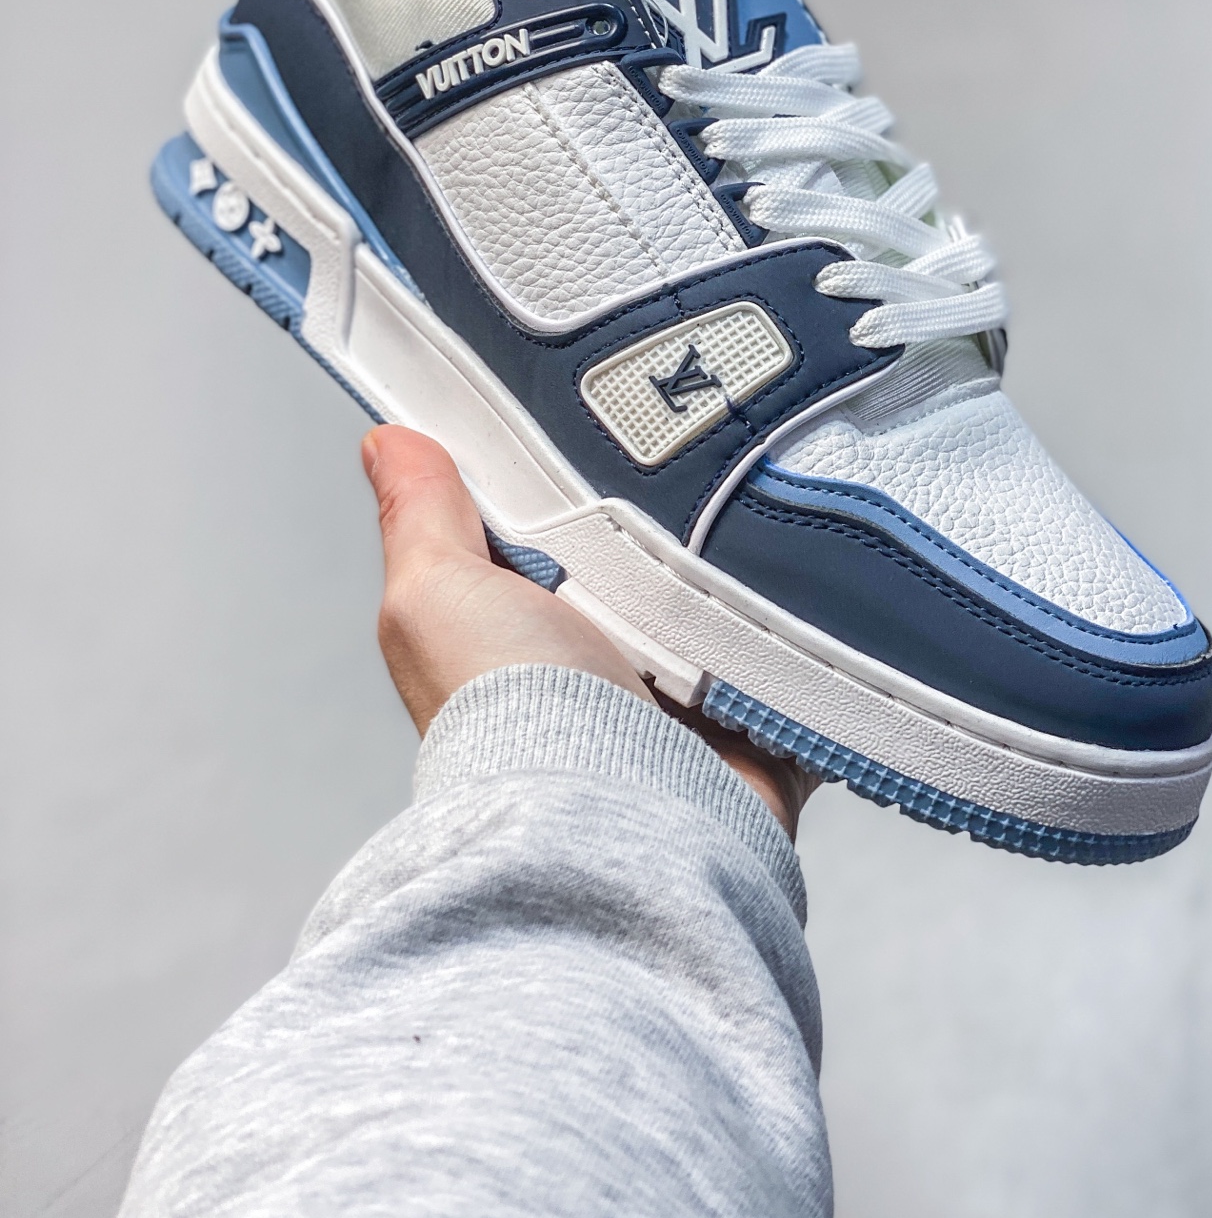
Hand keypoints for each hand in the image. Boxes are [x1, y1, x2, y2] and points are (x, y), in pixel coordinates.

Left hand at [361, 427, 818, 837]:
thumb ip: (420, 516)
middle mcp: (598, 656)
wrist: (617, 815)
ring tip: (764, 503)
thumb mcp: (436, 593)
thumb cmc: (512, 715)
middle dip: (677, 505)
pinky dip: (809, 625)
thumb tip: (387, 442)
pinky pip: (796, 652)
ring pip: (726, 591)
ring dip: (746, 559)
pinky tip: (819, 575)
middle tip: (704, 449)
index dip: (573, 465)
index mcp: (522, 619)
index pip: (552, 518)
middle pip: (649, 548)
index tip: (611, 402)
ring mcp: (679, 690)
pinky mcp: (752, 719)